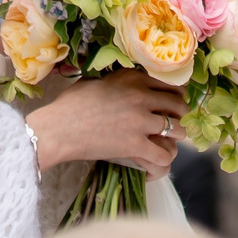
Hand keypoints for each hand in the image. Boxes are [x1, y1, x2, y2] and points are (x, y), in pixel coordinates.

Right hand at [25, 71, 184, 174]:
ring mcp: (140, 120)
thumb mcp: (95, 82)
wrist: (58, 129)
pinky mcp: (135, 144)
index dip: (175, 95)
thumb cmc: (70, 105)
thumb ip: (116, 81)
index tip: (173, 103)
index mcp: (132, 78)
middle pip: (177, 105)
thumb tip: (122, 83)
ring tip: (169, 141)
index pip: (169, 84)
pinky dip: (164, 159)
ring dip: (176, 136)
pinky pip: (164, 153)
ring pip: (177, 129)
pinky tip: (158, 160)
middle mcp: (141, 96)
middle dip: (179, 115)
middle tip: (175, 122)